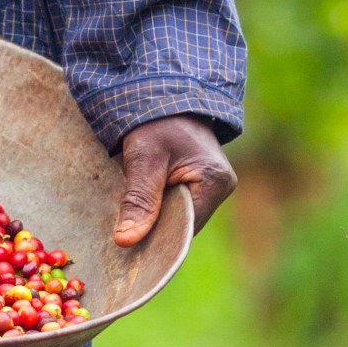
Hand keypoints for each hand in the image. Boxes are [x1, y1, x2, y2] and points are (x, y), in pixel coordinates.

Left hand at [113, 113, 235, 246]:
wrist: (162, 92)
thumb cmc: (154, 121)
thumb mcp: (143, 159)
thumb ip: (138, 200)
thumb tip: (125, 241)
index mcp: (215, 180)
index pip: (187, 226)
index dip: (161, 240)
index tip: (134, 253)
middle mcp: (222, 185)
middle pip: (186, 223)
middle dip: (158, 231)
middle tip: (125, 242)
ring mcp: (214, 184)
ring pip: (182, 214)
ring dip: (158, 219)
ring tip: (130, 227)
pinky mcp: (202, 180)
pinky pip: (180, 203)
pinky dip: (161, 208)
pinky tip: (141, 212)